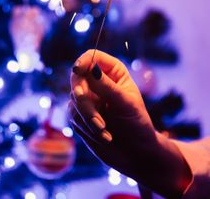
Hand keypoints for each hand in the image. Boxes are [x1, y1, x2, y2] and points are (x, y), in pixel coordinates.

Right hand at [68, 50, 191, 197]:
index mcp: (113, 72)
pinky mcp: (79, 115)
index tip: (77, 70)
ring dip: (89, 119)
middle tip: (97, 119)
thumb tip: (90, 67)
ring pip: (74, 100)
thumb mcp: (125, 103)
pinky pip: (73, 116)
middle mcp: (98, 82)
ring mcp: (87, 98)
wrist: (136, 153)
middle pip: (78, 79)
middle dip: (85, 101)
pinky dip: (87, 128)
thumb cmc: (136, 124)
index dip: (83, 61)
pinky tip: (105, 136)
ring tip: (106, 131)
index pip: (92, 57)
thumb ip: (106, 86)